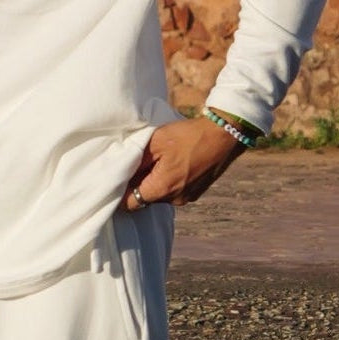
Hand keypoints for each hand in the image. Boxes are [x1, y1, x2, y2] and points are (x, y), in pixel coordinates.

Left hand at [122, 115, 243, 210]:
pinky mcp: (195, 193)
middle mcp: (175, 199)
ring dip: (153, 182)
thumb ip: (136, 159)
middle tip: (134, 164)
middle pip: (145, 199)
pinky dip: (168, 181)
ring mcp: (187, 197)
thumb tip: (121, 171)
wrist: (224, 136)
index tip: (114, 181)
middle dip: (137, 184)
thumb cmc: (188, 136)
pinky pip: (173, 191)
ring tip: (156, 160)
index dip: (119, 194)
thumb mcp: (156, 141)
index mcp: (163, 188)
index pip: (130, 204)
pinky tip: (171, 162)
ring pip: (159, 195)